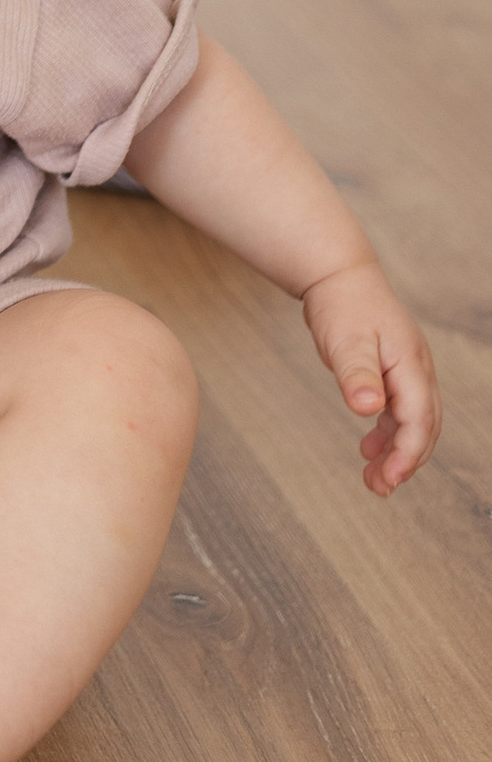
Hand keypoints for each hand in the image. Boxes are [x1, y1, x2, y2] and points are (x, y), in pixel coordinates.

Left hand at [301, 259, 439, 493]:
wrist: (337, 274)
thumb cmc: (342, 303)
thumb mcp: (345, 339)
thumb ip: (357, 374)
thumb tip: (370, 409)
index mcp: (410, 364)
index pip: (420, 418)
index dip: (408, 453)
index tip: (389, 479)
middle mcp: (416, 370)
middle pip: (424, 426)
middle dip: (407, 461)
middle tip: (380, 487)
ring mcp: (407, 372)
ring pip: (413, 423)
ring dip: (397, 453)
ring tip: (373, 481)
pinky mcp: (393, 373)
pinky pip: (399, 413)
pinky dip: (388, 435)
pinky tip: (369, 450)